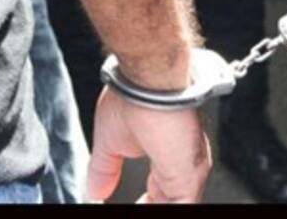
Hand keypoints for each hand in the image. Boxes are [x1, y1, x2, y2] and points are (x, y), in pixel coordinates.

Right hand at [87, 87, 211, 202]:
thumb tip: (96, 190)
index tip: (132, 203)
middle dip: (149, 205)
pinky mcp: (189, 179)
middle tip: (133, 207)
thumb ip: (105, 169)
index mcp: (169, 152)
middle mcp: (185, 161)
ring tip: (132, 208)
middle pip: (169, 198)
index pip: (161, 190)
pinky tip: (137, 208)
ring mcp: (190, 171)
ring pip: (175, 204)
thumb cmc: (134, 94)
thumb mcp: (110, 140)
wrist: (148, 81)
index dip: (146, 201)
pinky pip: (177, 208)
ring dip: (151, 207)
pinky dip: (159, 211)